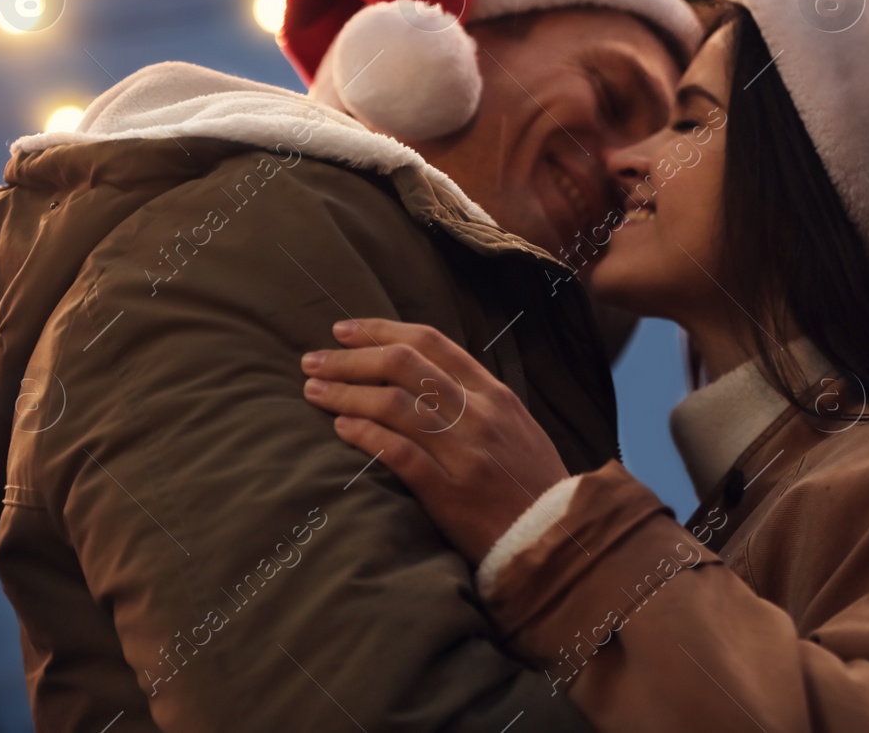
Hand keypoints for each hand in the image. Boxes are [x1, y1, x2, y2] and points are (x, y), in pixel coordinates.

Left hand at [301, 318, 569, 564]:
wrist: (555, 537)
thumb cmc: (530, 482)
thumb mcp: (515, 426)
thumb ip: (475, 398)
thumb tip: (423, 374)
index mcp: (494, 393)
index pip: (431, 343)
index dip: (382, 331)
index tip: (344, 331)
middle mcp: (478, 414)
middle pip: (405, 366)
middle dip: (352, 358)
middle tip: (313, 359)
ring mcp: (464, 451)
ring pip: (395, 404)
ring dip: (346, 392)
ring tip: (313, 389)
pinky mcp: (449, 491)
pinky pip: (398, 453)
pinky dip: (365, 434)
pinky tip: (340, 427)